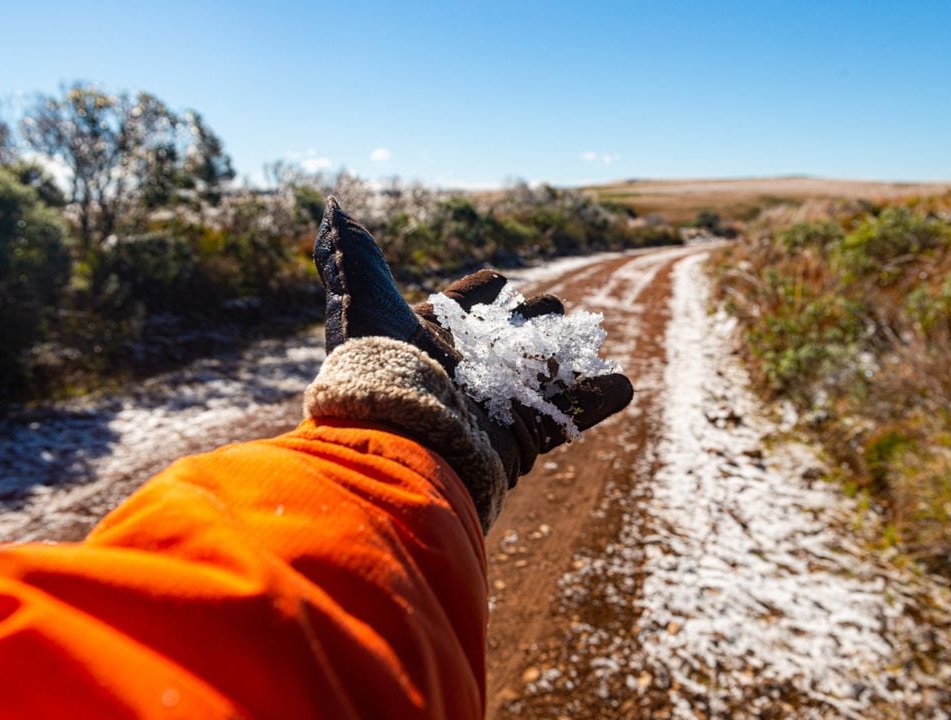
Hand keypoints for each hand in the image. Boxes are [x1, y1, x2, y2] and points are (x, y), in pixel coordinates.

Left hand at [313, 196, 632, 488]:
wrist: (404, 443)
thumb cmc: (381, 370)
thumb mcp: (362, 302)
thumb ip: (350, 255)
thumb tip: (329, 203)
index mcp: (429, 339)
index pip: (463, 306)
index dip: (480, 292)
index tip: (496, 278)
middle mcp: (465, 370)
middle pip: (509, 337)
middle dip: (531, 319)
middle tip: (550, 305)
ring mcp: (498, 404)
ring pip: (544, 371)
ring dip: (566, 353)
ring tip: (589, 336)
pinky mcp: (526, 436)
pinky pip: (573, 415)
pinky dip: (599, 398)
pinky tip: (621, 383)